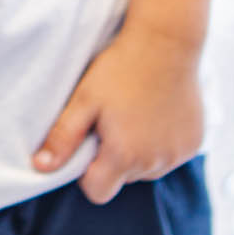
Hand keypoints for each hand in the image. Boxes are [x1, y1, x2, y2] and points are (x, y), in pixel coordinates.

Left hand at [32, 22, 204, 204]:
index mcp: (125, 155)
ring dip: (138, 152)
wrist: (167, 42)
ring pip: (147, 169)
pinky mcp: (194, 143)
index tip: (90, 141)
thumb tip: (40, 167)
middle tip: (113, 120)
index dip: (87, 172)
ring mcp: (178, 154)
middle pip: (123, 179)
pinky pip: (169, 156)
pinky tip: (156, 114)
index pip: (98, 192)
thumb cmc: (121, 68)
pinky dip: (161, 143)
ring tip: (135, 114)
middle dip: (113, 157)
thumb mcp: (83, 100)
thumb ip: (63, 138)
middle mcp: (155, 162)